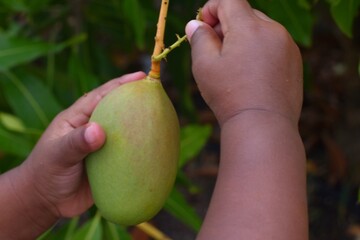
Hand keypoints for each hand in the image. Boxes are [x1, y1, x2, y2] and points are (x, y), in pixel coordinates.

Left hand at [19, 72, 145, 218]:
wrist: (46, 200)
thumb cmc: (46, 172)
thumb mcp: (57, 155)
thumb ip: (76, 142)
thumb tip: (99, 131)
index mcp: (78, 117)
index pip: (102, 95)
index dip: (121, 84)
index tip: (142, 77)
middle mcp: (93, 127)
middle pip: (118, 109)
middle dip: (136, 98)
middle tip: (158, 92)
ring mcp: (102, 145)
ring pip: (125, 130)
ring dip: (141, 124)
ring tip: (163, 117)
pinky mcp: (110, 163)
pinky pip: (128, 153)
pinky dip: (141, 149)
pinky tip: (156, 148)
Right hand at [186, 0, 302, 125]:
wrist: (263, 125)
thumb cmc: (229, 95)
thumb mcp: (204, 65)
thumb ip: (199, 38)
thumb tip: (195, 24)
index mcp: (250, 27)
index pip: (230, 0)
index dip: (212, 8)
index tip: (203, 26)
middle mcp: (273, 30)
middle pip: (246, 14)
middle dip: (227, 25)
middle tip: (214, 48)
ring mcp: (287, 46)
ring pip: (260, 30)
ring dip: (244, 38)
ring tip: (233, 65)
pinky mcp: (294, 61)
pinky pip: (273, 45)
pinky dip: (259, 51)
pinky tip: (250, 75)